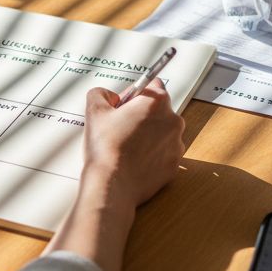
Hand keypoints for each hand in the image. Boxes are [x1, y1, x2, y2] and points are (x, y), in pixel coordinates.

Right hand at [82, 79, 185, 210]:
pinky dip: (152, 154)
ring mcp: (176, 144)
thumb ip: (100, 94)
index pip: (153, 85)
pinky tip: (134, 160)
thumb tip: (108, 96)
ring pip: (162, 132)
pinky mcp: (175, 165)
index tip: (123, 106)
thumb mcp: (94, 111)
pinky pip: (164, 152)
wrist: (112, 185)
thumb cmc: (105, 148)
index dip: (135, 94)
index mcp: (156, 102)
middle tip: (121, 128)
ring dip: (148, 135)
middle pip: (159, 110)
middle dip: (142, 116)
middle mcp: (173, 121)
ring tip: (126, 147)